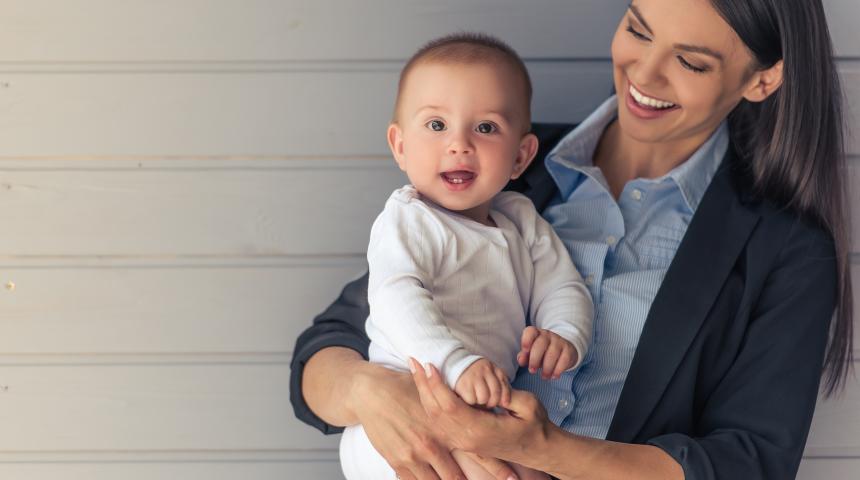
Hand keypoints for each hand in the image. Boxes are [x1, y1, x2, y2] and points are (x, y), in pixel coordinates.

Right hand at [352, 362, 517, 479]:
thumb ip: (457, 405)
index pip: (478, 453)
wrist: (371, 393)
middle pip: (457, 477)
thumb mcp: (436, 395)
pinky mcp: (397, 462)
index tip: (513, 479)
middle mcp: (432, 445)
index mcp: (446, 427)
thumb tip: (484, 407)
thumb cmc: (405, 388)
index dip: (497, 469)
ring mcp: (413, 456)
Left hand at [410, 357, 552, 467]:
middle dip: (422, 384)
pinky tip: (428, 387)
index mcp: (481, 429)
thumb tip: (488, 383)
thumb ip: (507, 393)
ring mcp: (464, 441)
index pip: (449, 405)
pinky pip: (441, 421)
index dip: (436, 384)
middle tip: (413, 361)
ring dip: (424, 392)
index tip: (429, 364)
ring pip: (434, 417)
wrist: (538, 449)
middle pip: (435, 411)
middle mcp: (467, 438)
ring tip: (416, 370)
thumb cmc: (536, 425)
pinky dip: (431, 402)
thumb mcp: (527, 405)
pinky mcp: (464, 440)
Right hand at [454, 358, 510, 408]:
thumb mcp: (488, 374)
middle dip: (492, 402)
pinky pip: (472, 399)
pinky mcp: (463, 384)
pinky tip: (467, 397)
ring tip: (476, 398)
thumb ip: (498, 384)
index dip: (505, 396)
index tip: (504, 404)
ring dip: (480, 402)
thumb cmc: (474, 374)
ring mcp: (474, 376)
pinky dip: (470, 401)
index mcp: (492, 367)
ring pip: (484, 398)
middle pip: (495, 394)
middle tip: (486, 402)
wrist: (453, 363)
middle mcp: (484, 369)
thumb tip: (505, 403)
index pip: (504, 384)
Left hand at [517, 326, 577, 379]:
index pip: (531, 331)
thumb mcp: (531, 353)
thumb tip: (521, 361)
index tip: (525, 350)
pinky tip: (554, 376)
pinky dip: (558, 369)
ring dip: (547, 367)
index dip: (527, 340)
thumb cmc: (543, 352)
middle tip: (532, 371)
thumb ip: (524, 356)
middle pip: (541, 344)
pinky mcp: (568, 350)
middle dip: (535, 359)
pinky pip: (564, 359)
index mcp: (536, 334)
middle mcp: (547, 335)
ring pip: (553, 353)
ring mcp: (559, 341)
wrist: (563, 350)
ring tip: (544, 376)